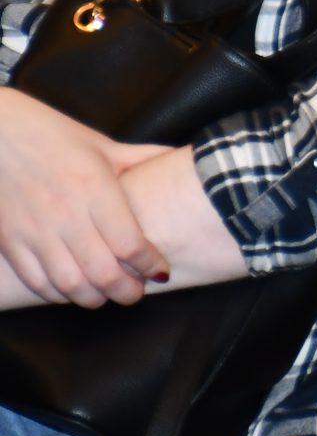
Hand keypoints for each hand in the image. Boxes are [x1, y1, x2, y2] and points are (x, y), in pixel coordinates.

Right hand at [0, 88, 170, 307]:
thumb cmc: (55, 137)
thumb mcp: (103, 145)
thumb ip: (142, 157)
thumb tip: (181, 157)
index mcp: (95, 189)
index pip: (129, 243)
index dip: (149, 265)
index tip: (160, 271)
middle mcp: (67, 215)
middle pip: (103, 272)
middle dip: (126, 291)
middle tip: (136, 293)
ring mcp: (36, 231)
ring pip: (69, 284)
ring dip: (94, 298)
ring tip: (107, 296)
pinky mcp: (11, 241)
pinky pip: (36, 281)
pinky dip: (57, 294)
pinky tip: (72, 290)